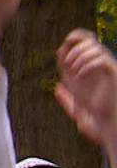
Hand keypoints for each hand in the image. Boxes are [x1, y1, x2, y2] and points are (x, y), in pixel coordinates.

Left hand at [55, 29, 116, 146]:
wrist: (111, 129)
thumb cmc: (99, 122)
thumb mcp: (78, 111)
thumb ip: (67, 100)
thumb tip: (57, 88)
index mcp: (88, 75)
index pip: (81, 47)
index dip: (69, 45)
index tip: (60, 57)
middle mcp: (97, 69)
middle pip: (89, 39)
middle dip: (74, 44)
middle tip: (66, 62)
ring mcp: (106, 71)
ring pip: (95, 47)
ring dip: (79, 56)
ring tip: (73, 72)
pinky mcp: (113, 74)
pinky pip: (101, 59)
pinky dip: (88, 64)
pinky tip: (81, 76)